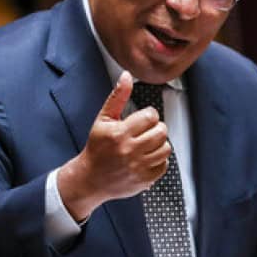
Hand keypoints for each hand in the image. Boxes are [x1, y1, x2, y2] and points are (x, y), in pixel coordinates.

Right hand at [58, 72, 171, 220]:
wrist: (90, 179)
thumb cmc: (97, 148)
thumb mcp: (103, 120)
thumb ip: (117, 97)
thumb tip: (126, 76)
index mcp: (119, 134)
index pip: (150, 116)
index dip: (148, 115)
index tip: (142, 120)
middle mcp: (129, 151)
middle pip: (161, 131)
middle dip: (156, 128)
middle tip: (146, 131)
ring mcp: (138, 167)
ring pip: (166, 148)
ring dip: (159, 144)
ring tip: (147, 144)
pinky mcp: (144, 180)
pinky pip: (164, 165)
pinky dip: (158, 161)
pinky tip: (147, 158)